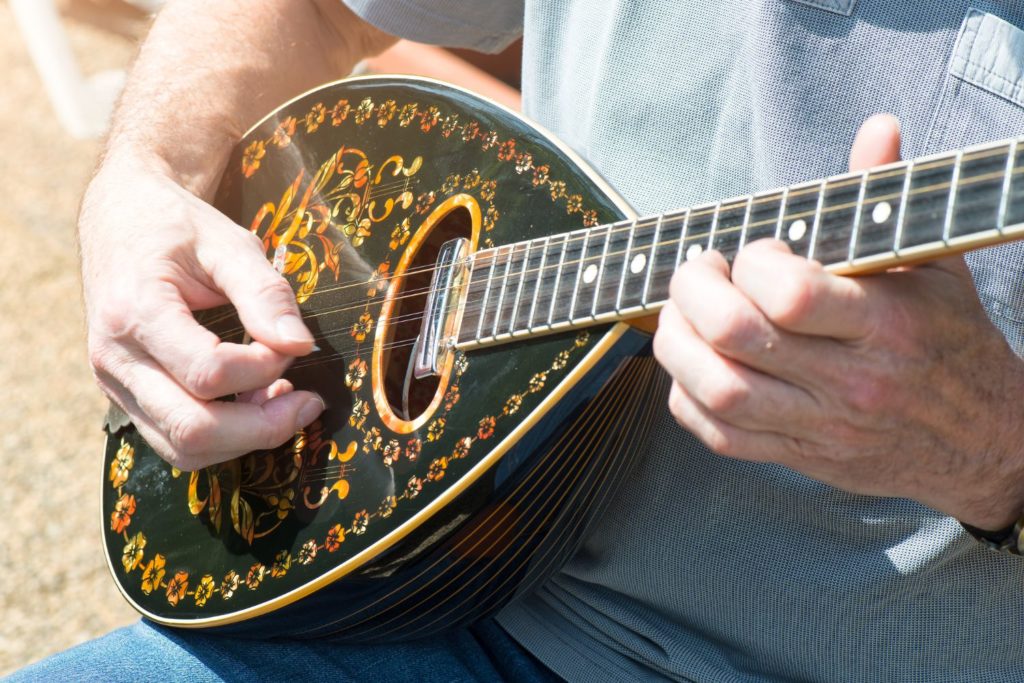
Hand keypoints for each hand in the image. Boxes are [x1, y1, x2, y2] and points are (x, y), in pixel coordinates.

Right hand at [82, 155, 323, 470]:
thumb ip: (265, 293)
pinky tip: (254, 403)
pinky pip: (174, 441)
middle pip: (193, 428)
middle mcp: (116, 358)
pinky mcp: (127, 397)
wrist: (119, 217)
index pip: (209, 372)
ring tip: (284, 401)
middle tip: (309, 401)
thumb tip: (301, 346)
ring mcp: (115, 384)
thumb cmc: (176, 226)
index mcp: (136, 311)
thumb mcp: (228, 243)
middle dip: (263, 427)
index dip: (265, 368)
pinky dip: (223, 437)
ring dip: (244, 439)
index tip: (292, 344)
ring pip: (182, 449)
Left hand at [653, 114, 1023, 528]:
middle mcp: (853, 380)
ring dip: (677, 347)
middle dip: (692, 296)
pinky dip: (686, 399)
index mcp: (887, 324)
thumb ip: (888, 196)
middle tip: (694, 275)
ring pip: (719, 392)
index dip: (751, 265)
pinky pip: (721, 437)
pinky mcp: (802, 456)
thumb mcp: (932, 263)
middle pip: (737, 339)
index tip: (753, 254)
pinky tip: (693, 368)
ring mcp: (823, 425)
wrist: (985, 439)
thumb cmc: (948, 340)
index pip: (789, 295)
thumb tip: (877, 128)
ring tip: (680, 318)